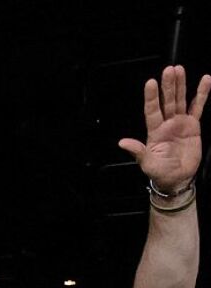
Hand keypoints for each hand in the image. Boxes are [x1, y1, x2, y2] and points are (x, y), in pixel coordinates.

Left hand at [119, 66, 210, 191]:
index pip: (152, 111)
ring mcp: (180, 123)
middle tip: (169, 69)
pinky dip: (202, 94)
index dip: (151, 97)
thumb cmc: (160, 173)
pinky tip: (205, 80)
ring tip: (179, 70)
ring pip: (180, 100)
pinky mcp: (193, 126)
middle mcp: (166, 124)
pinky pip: (198, 107)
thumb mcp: (147, 163)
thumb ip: (137, 151)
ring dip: (180, 85)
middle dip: (167, 86)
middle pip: (167, 101)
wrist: (177, 179)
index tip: (150, 83)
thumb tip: (122, 143)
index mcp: (154, 132)